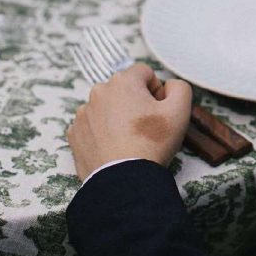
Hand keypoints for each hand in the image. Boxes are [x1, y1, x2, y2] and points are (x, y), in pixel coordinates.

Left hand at [68, 64, 191, 181]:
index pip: (144, 73)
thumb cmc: (152, 144)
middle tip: (146, 128)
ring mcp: (83, 114)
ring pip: (108, 107)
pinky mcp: (75, 134)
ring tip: (129, 141)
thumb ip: (179, 87)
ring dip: (118, 117)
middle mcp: (99, 92)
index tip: (158, 111)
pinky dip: (103, 133)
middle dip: (136, 103)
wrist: (124, 182)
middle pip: (124, 89)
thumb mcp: (180, 110)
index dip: (156, 91)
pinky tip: (114, 149)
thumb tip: (169, 86)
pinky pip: (93, 126)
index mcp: (123, 81)